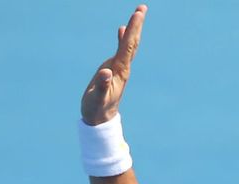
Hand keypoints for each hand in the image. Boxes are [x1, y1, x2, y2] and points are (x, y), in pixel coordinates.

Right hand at [81, 5, 147, 125]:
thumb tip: (105, 73)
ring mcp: (119, 68)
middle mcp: (123, 67)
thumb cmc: (97, 109)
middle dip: (137, 25)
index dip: (132, 30)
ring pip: (128, 45)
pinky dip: (122, 39)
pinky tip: (122, 29)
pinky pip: (120, 50)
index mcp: (120, 71)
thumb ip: (102, 87)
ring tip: (137, 13)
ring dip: (133, 29)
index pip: (127, 47)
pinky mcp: (114, 69)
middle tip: (142, 8)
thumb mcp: (97, 99)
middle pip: (132, 43)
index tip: (137, 15)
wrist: (101, 118)